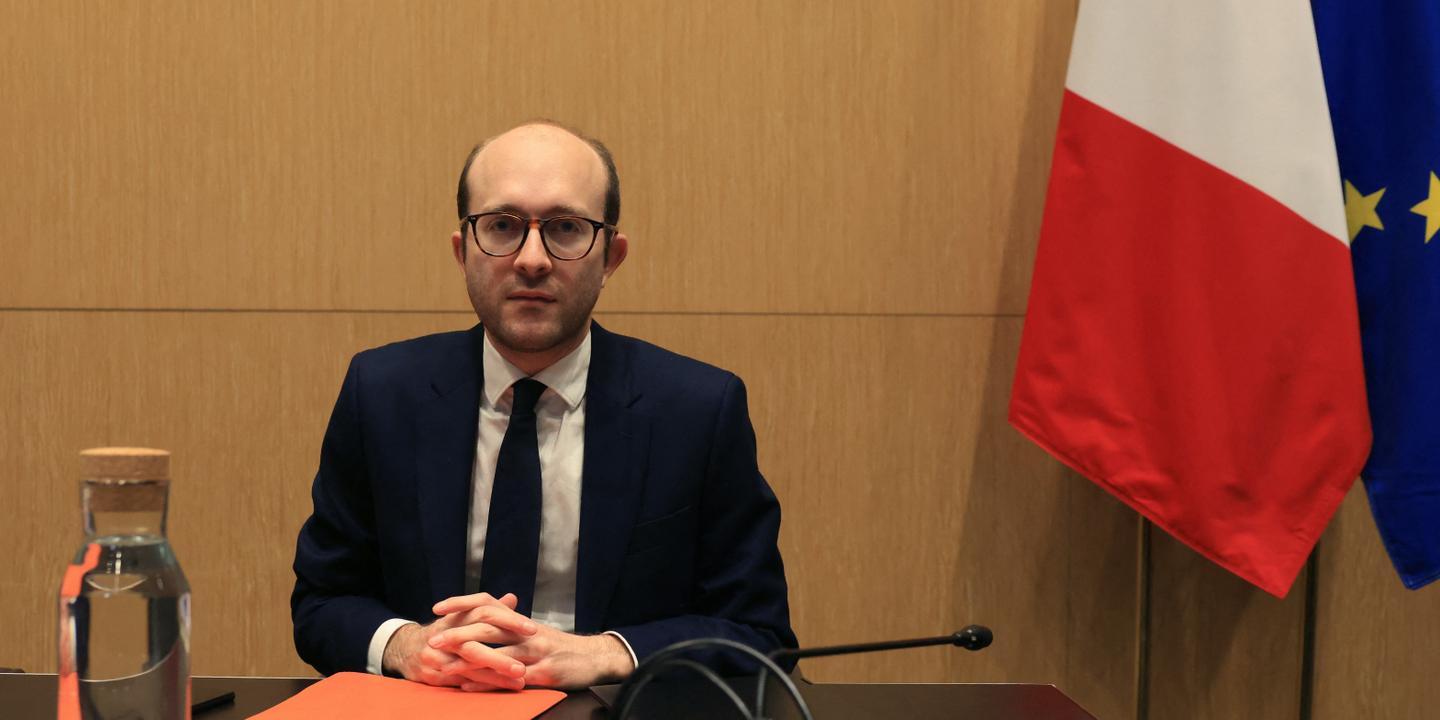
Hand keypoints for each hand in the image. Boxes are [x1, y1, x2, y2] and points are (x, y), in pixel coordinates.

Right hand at [381, 592, 539, 690]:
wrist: (405, 647)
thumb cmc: (444, 631)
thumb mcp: (463, 616)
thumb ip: (489, 609)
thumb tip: (512, 598)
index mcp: (457, 616)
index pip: (485, 613)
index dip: (509, 620)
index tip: (532, 629)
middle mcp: (445, 635)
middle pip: (474, 645)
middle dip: (500, 658)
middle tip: (523, 666)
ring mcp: (436, 656)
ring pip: (467, 668)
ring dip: (494, 677)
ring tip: (518, 682)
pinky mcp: (430, 674)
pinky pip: (458, 681)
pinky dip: (479, 686)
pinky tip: (497, 689)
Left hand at [431, 594, 634, 689]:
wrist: (594, 657)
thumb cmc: (560, 646)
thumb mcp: (533, 631)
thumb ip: (509, 623)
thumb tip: (485, 614)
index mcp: (520, 621)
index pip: (487, 605)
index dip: (461, 604)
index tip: (438, 607)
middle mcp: (526, 632)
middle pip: (487, 628)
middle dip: (458, 633)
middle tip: (433, 639)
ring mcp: (535, 652)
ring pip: (496, 653)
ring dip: (467, 660)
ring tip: (443, 665)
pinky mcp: (543, 672)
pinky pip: (510, 677)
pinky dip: (487, 682)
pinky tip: (468, 685)